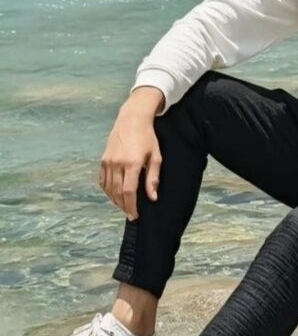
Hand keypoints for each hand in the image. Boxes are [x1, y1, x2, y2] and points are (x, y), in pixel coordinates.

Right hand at [98, 102, 162, 220]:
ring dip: (115, 200)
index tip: (135, 215)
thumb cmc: (147, 138)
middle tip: (130, 214)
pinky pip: (103, 180)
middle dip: (124, 206)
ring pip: (108, 188)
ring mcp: (108, 161)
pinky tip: (114, 195)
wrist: (132, 120)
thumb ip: (153, 178)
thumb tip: (153, 197)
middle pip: (117, 192)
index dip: (131, 206)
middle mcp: (117, 163)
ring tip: (124, 206)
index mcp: (131, 163)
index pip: (129, 191)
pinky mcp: (103, 159)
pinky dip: (108, 190)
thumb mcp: (156, 157)